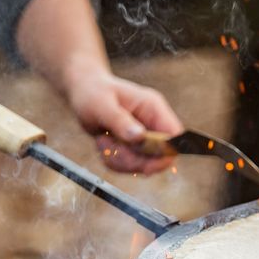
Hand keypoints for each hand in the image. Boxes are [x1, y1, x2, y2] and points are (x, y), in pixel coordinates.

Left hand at [65, 69, 183, 174]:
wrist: (84, 92)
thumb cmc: (93, 92)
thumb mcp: (102, 106)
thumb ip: (120, 121)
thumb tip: (140, 137)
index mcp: (153, 108)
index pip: (174, 137)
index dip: (165, 155)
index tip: (146, 165)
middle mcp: (153, 123)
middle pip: (159, 157)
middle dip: (134, 160)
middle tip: (111, 148)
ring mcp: (145, 136)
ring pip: (143, 164)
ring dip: (120, 159)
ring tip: (104, 140)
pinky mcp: (135, 147)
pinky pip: (129, 165)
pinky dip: (114, 160)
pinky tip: (104, 142)